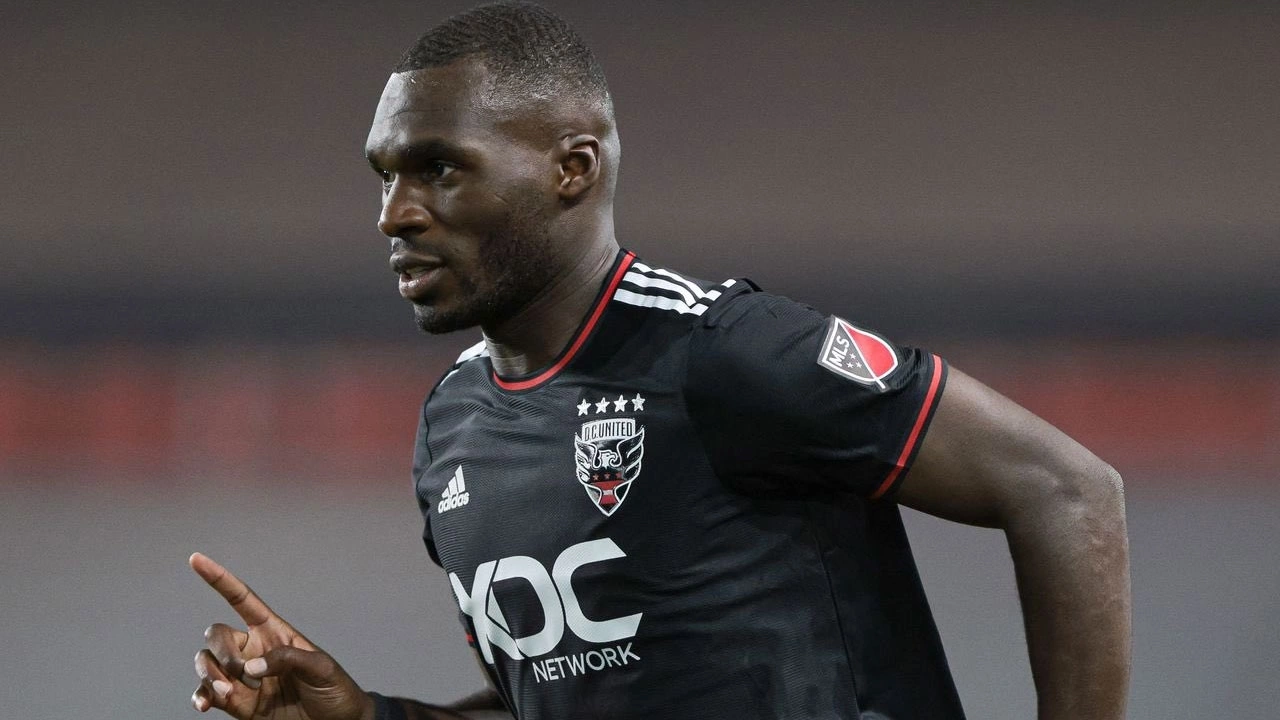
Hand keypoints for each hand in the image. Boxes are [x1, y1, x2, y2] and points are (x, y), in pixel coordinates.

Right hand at [189, 552, 374, 719]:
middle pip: (217, 636)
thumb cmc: (334, 689)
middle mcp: (253, 650)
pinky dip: (200, 696)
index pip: (241, 600)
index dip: (220, 579)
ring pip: (206, 663)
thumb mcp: (320, 668)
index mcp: (273, 632)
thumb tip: (251, 668)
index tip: (196, 559)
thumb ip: (287, 660)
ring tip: (227, 692)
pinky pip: (207, 693)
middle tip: (242, 672)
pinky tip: (205, 704)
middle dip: (221, 651)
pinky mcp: (237, 703)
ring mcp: (242, 677)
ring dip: (208, 674)